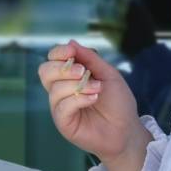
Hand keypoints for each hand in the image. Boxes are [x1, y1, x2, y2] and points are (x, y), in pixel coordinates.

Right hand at [38, 40, 149, 170]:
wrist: (126, 129)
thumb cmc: (118, 102)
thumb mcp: (108, 74)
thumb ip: (90, 58)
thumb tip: (71, 42)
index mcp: (69, 77)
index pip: (52, 60)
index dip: (58, 52)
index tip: (72, 51)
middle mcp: (60, 90)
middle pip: (44, 71)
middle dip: (63, 68)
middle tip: (83, 72)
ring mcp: (60, 107)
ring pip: (54, 89)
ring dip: (78, 85)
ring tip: (96, 89)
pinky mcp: (63, 122)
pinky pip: (62, 106)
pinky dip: (78, 99)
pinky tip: (92, 99)